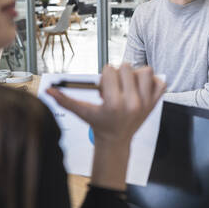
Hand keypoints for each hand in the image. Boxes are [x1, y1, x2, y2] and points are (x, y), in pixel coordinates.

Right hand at [46, 63, 165, 145]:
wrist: (116, 140)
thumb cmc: (100, 124)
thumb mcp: (82, 112)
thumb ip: (64, 100)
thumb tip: (47, 90)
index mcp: (114, 103)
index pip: (110, 70)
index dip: (105, 76)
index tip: (104, 86)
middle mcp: (132, 102)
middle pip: (127, 67)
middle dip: (118, 73)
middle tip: (115, 85)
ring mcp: (146, 103)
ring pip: (145, 71)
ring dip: (136, 74)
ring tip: (128, 85)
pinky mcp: (155, 103)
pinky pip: (161, 82)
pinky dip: (153, 82)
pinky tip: (141, 88)